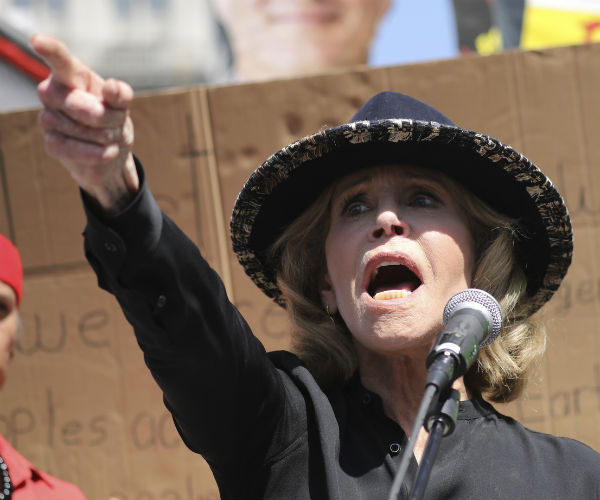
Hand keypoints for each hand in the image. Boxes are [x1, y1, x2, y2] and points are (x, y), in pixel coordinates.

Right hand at [31, 33, 138, 214]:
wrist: (111, 151)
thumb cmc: (113, 119)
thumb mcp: (123, 105)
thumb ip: (121, 94)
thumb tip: (112, 86)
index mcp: (71, 74)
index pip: (59, 59)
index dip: (50, 49)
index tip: (38, 41)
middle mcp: (52, 92)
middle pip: (80, 105)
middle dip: (108, 118)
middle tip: (117, 122)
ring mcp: (48, 118)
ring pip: (81, 130)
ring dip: (106, 137)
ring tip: (110, 136)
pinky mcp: (52, 144)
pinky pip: (75, 150)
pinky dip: (98, 153)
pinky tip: (107, 152)